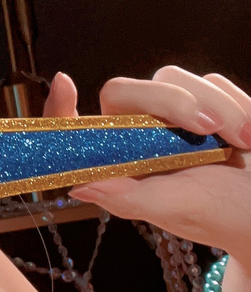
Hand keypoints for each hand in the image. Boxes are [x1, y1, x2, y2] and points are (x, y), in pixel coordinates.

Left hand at [42, 66, 250, 263]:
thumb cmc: (217, 214)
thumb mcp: (175, 209)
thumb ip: (130, 198)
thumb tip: (79, 187)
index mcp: (116, 160)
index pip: (74, 128)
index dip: (59, 107)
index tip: (64, 82)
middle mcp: (134, 131)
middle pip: (125, 89)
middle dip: (171, 102)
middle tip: (209, 129)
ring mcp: (168, 111)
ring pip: (172, 77)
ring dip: (215, 108)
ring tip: (242, 144)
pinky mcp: (202, 98)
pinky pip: (211, 82)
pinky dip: (236, 107)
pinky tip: (248, 140)